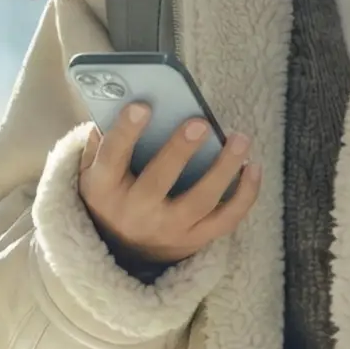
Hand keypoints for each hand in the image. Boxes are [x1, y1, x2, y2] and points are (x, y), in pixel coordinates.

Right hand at [77, 104, 261, 268]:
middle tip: (200, 123)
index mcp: (104, 189)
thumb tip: (123, 98)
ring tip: (239, 139)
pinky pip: (226, 219)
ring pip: (200, 200)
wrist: (126, 250)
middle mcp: (135, 212)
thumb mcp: (96, 170)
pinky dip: (244, 195)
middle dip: (179, 151)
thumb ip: (104, 138)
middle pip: (157, 182)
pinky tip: (253, 167)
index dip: (125, 132)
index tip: (142, 106)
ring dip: (223, 169)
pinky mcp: (195, 239)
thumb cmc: (115, 194)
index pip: (111, 157)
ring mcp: (167, 229)